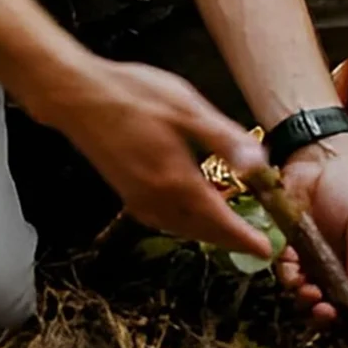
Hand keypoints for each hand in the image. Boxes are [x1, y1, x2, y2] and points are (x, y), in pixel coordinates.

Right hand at [34, 57, 272, 258]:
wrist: (82, 98)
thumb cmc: (138, 97)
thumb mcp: (190, 110)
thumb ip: (224, 138)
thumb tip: (258, 164)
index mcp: (176, 180)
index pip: (218, 220)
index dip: (243, 237)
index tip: (266, 250)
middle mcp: (156, 199)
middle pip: (200, 230)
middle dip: (229, 240)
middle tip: (256, 246)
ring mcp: (137, 198)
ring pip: (181, 227)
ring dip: (208, 233)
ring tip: (232, 231)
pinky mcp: (127, 191)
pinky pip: (164, 219)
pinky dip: (186, 223)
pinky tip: (194, 211)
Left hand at [275, 133, 347, 323]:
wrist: (318, 157)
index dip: (341, 309)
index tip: (333, 311)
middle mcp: (332, 262)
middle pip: (323, 297)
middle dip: (317, 305)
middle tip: (316, 300)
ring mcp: (308, 255)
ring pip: (301, 287)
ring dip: (300, 290)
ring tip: (303, 283)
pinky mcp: (287, 244)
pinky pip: (283, 267)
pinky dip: (285, 269)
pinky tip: (291, 259)